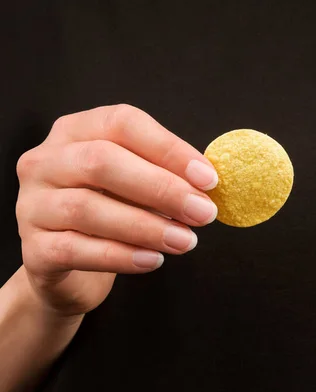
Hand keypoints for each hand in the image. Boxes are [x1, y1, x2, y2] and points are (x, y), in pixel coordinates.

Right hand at [16, 105, 217, 317]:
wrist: (67, 267)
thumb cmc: (107, 217)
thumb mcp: (131, 187)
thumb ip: (161, 177)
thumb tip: (206, 184)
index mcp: (74, 132)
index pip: (121, 124)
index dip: (168, 149)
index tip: (208, 179)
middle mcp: (45, 162)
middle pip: (102, 162)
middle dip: (161, 188)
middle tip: (202, 213)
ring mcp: (33, 205)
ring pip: (87, 209)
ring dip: (146, 226)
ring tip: (185, 241)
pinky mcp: (34, 249)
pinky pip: (76, 250)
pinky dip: (120, 256)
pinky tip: (152, 260)